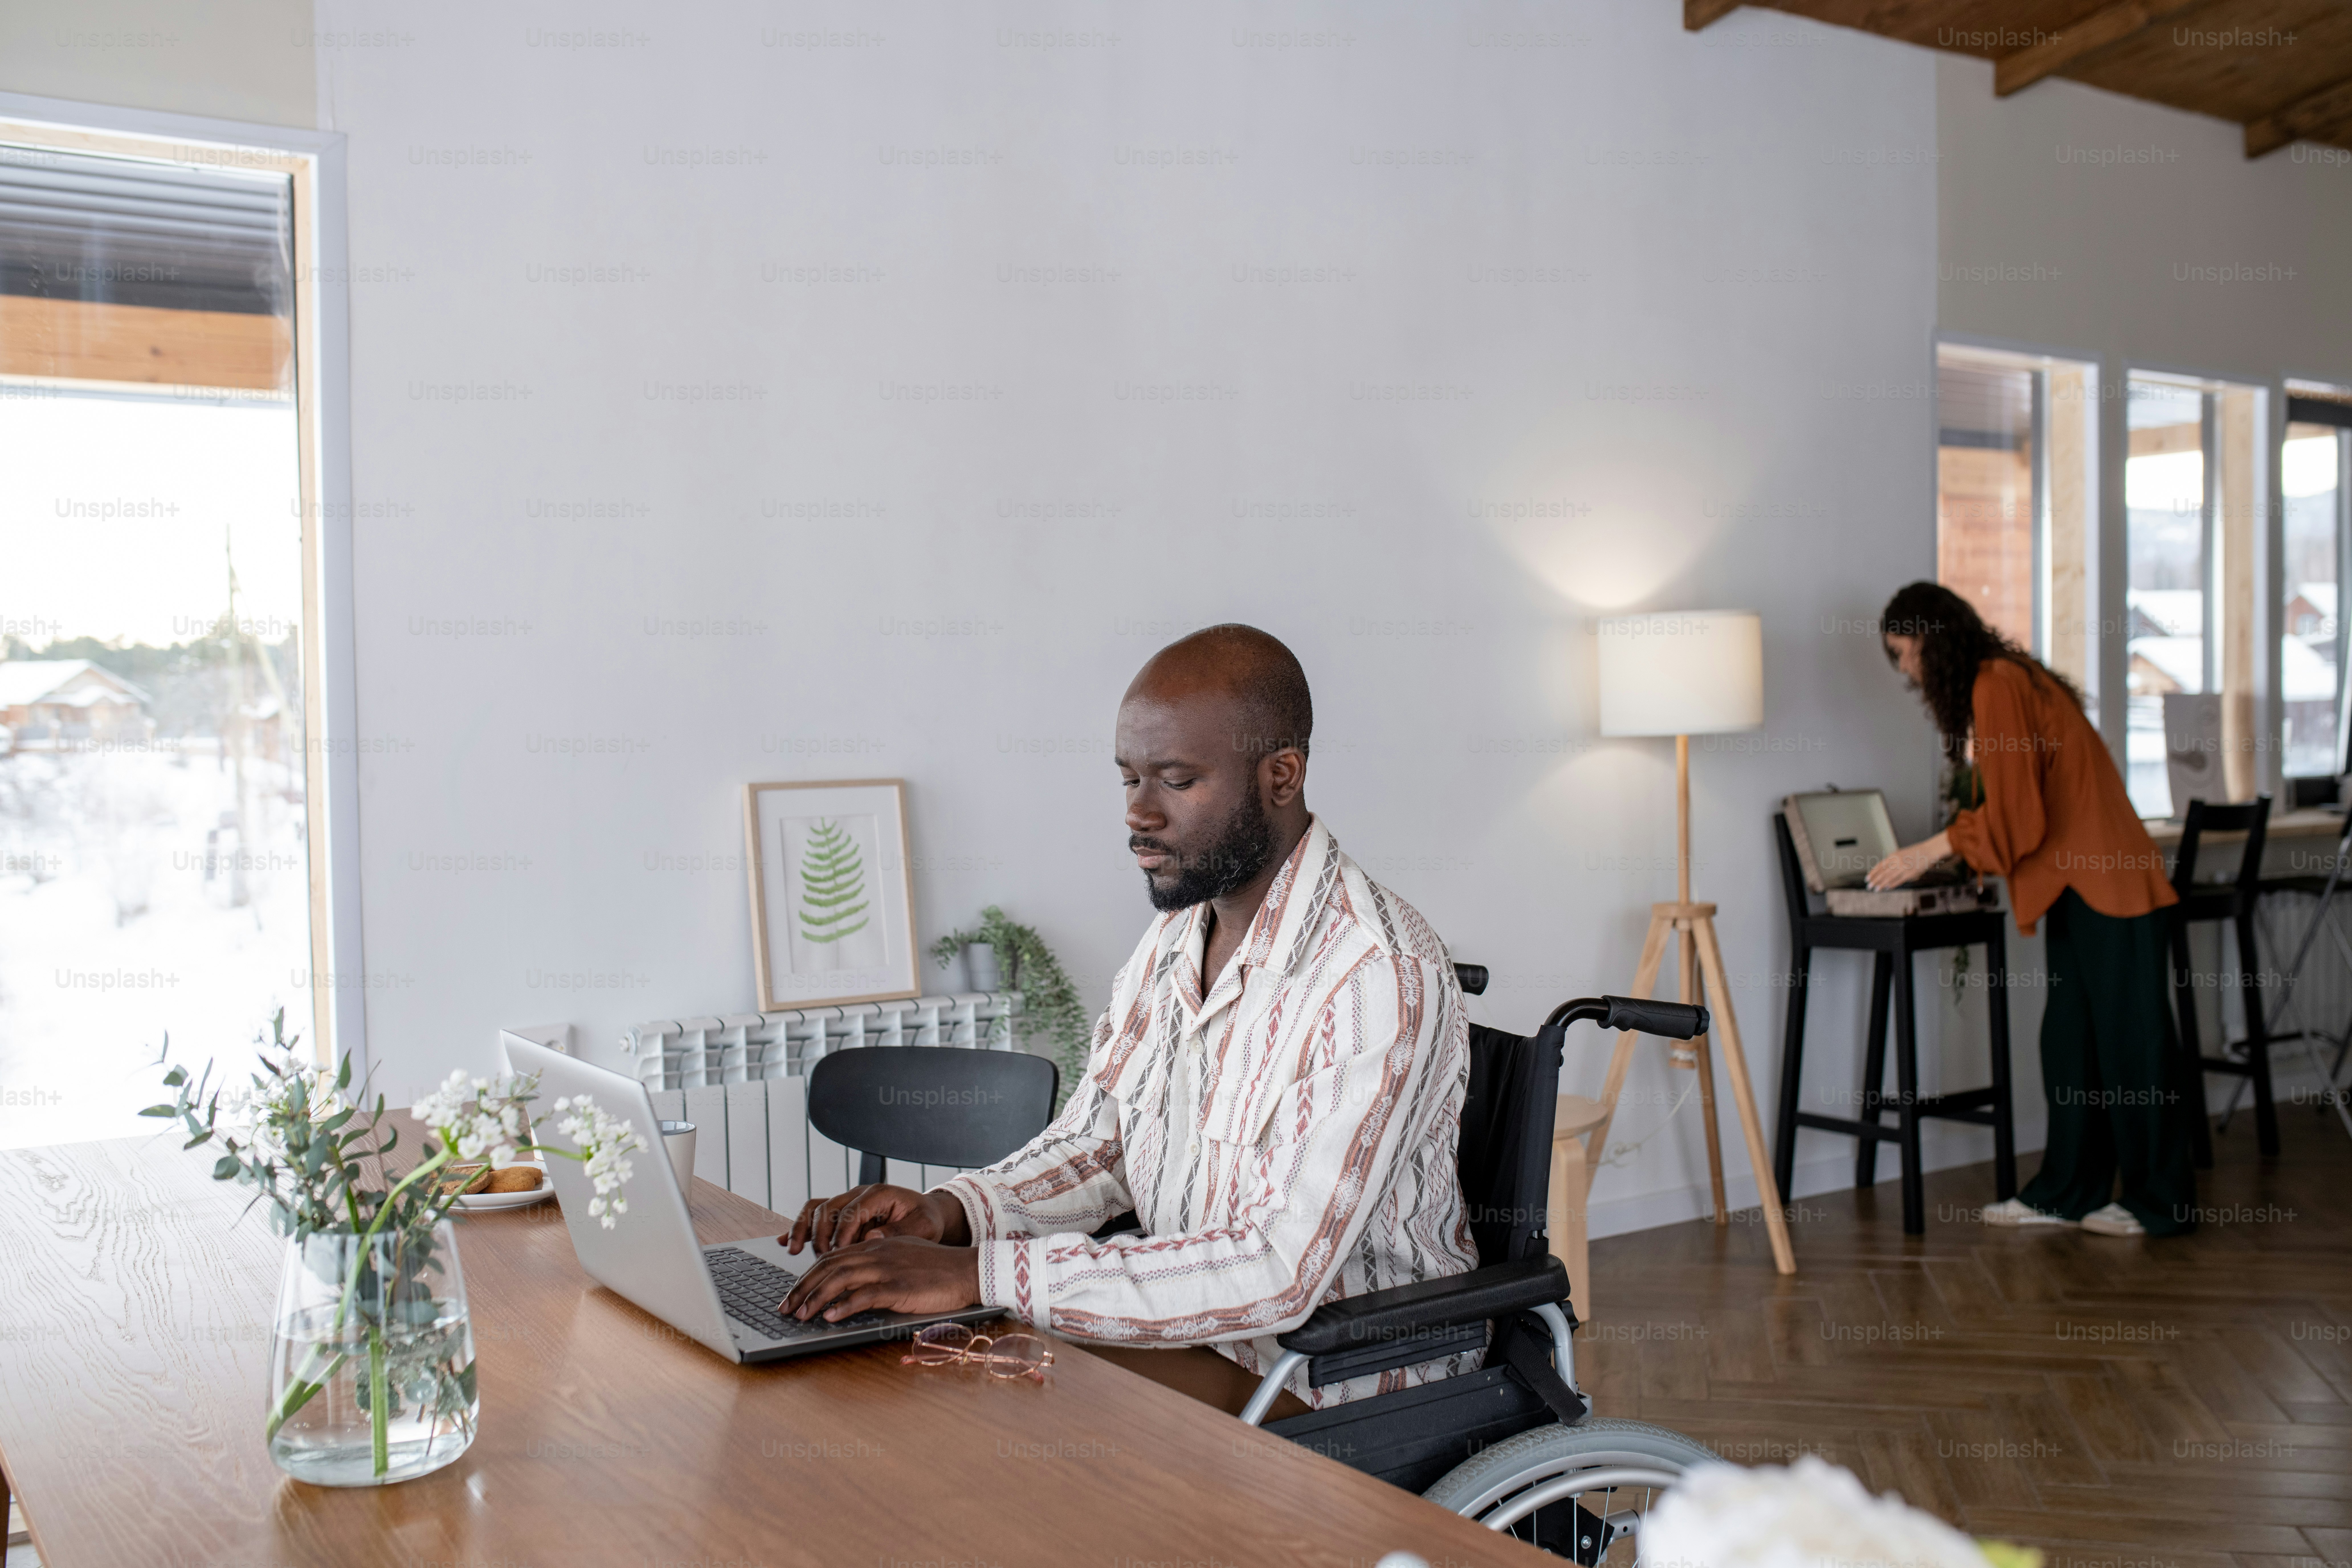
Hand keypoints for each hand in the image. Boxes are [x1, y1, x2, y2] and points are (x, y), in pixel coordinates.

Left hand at [780, 1236, 981, 1321]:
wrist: (968, 1270)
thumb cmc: (937, 1267)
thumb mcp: (902, 1256)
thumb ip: (878, 1261)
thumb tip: (854, 1274)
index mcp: (875, 1246)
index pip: (831, 1257)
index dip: (808, 1275)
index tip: (793, 1294)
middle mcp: (877, 1253)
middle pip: (828, 1267)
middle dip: (802, 1288)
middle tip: (786, 1308)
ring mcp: (887, 1269)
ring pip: (840, 1279)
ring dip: (815, 1298)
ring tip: (801, 1315)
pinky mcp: (899, 1287)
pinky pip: (864, 1295)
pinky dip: (844, 1306)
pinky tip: (830, 1317)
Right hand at [783, 1184, 969, 1255]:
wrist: (926, 1214)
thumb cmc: (925, 1220)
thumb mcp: (923, 1226)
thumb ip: (900, 1231)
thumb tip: (871, 1235)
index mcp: (879, 1194)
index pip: (852, 1211)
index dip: (842, 1233)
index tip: (839, 1254)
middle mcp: (859, 1194)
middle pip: (828, 1208)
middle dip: (820, 1234)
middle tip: (820, 1258)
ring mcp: (848, 1202)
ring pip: (816, 1209)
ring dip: (803, 1228)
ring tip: (794, 1250)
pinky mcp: (841, 1213)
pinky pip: (814, 1215)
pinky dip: (800, 1228)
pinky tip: (786, 1243)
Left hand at [1866, 840, 1944, 889]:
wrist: (1928, 851)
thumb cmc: (1915, 853)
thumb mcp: (1901, 853)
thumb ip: (1893, 861)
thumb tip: (1884, 871)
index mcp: (1893, 855)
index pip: (1879, 865)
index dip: (1872, 873)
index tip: (1867, 878)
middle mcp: (1896, 861)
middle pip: (1882, 872)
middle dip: (1874, 880)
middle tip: (1868, 886)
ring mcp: (1903, 867)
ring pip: (1888, 877)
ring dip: (1881, 884)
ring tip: (1875, 889)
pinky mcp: (1910, 873)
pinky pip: (1899, 880)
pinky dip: (1892, 884)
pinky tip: (1887, 888)